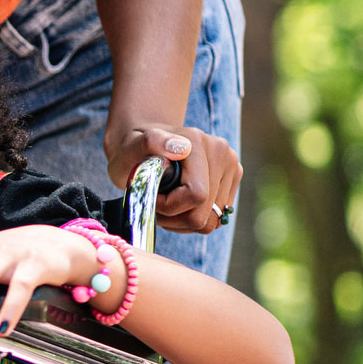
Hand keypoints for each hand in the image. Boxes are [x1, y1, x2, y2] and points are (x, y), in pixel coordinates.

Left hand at [105, 124, 242, 234]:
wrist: (144, 143)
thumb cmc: (132, 150)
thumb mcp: (130, 147)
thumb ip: (150, 143)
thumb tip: (180, 148)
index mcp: (198, 143)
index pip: (196, 196)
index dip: (170, 207)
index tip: (152, 198)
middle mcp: (222, 153)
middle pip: (207, 214)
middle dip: (175, 217)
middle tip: (155, 204)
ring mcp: (231, 166)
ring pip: (213, 220)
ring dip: (184, 220)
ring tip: (165, 203)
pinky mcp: (233, 179)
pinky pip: (217, 218)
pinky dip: (194, 217)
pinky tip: (178, 204)